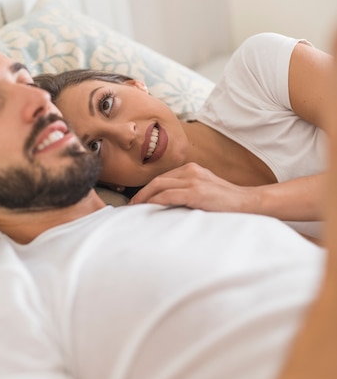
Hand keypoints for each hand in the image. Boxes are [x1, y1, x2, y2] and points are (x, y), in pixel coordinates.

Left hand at [129, 162, 254, 211]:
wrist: (248, 203)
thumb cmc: (227, 202)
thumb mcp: (206, 190)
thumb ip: (189, 191)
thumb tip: (170, 203)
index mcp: (193, 169)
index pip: (164, 178)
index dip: (148, 189)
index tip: (139, 200)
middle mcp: (191, 171)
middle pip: (157, 180)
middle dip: (141, 193)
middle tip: (131, 206)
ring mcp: (194, 180)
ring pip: (159, 186)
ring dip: (143, 198)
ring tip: (134, 209)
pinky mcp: (196, 192)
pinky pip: (167, 196)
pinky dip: (154, 202)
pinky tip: (147, 209)